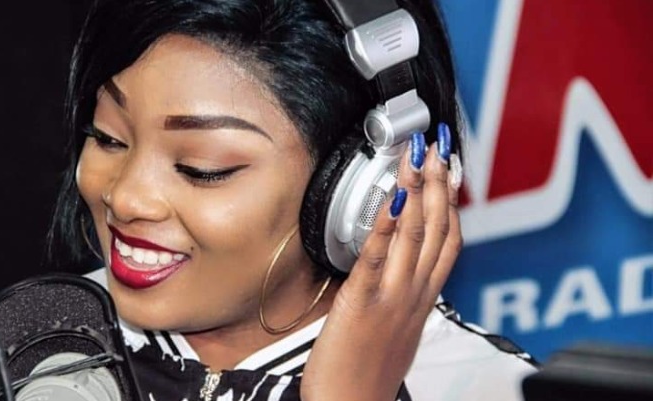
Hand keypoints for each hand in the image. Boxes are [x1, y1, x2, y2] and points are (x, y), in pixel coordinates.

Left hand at [302, 125, 462, 400]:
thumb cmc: (367, 374)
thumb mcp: (397, 330)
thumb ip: (402, 297)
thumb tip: (399, 274)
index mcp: (421, 300)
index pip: (447, 243)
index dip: (451, 203)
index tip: (449, 171)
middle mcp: (413, 294)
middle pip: (438, 230)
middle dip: (438, 184)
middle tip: (437, 146)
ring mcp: (391, 296)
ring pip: (414, 236)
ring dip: (416, 191)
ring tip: (417, 156)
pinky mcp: (362, 301)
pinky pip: (378, 256)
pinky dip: (386, 225)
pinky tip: (390, 199)